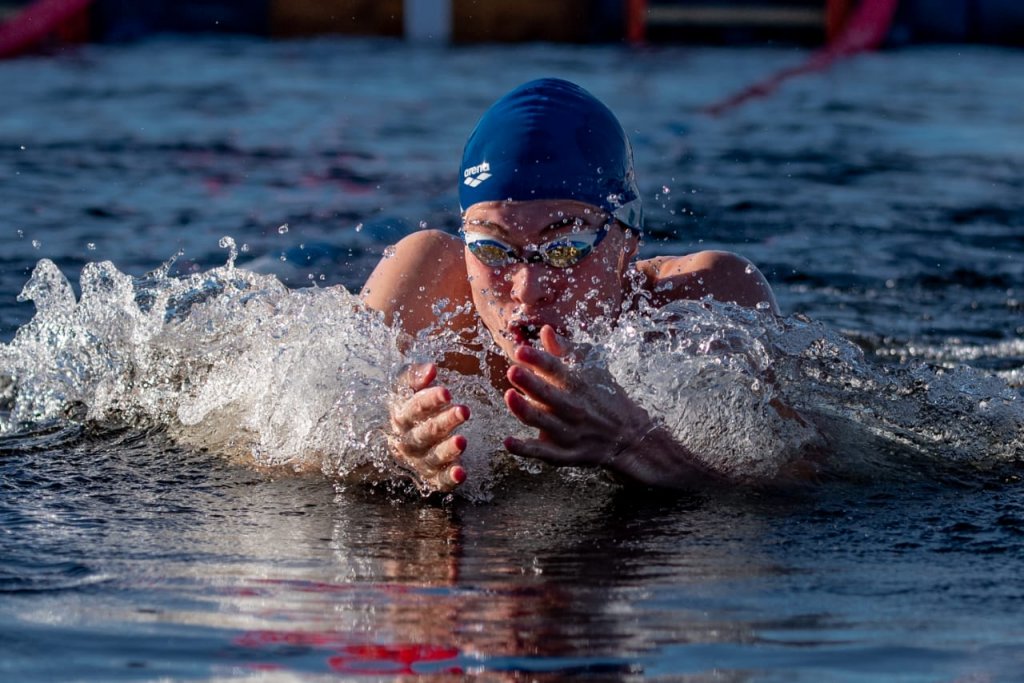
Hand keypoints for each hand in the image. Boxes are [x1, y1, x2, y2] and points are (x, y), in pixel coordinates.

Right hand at [388, 362, 468, 492]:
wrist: (415, 435)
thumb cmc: (416, 404)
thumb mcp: (412, 386)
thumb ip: (417, 375)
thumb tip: (430, 369)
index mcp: (402, 417)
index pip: (413, 408)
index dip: (429, 400)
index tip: (447, 392)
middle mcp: (408, 441)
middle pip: (423, 434)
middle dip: (443, 422)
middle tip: (464, 411)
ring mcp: (420, 461)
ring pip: (432, 458)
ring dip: (447, 450)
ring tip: (462, 440)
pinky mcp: (434, 477)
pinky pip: (440, 481)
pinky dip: (449, 479)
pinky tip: (462, 473)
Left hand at [502, 325, 718, 488]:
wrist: (631, 437)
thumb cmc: (607, 397)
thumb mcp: (593, 368)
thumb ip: (566, 350)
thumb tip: (545, 330)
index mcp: (579, 385)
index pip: (557, 369)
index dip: (539, 359)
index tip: (521, 350)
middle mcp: (574, 408)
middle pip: (550, 395)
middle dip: (531, 383)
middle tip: (513, 370)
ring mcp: (570, 433)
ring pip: (545, 423)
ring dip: (526, 411)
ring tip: (509, 397)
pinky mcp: (567, 454)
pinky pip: (545, 453)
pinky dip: (526, 449)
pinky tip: (507, 442)